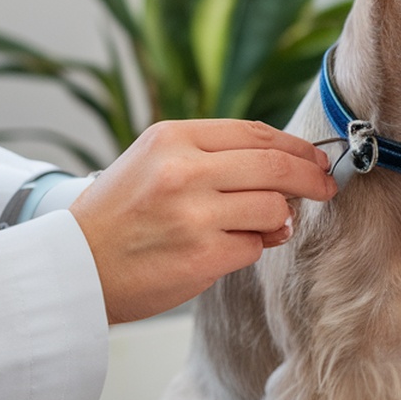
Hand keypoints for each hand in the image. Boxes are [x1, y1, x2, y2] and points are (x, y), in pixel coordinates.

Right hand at [69, 120, 335, 324]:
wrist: (74, 266)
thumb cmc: (120, 213)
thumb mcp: (154, 160)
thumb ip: (214, 155)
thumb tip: (285, 164)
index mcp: (173, 138)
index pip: (256, 134)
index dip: (296, 147)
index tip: (316, 158)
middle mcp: (184, 171)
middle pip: (276, 166)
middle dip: (311, 177)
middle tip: (326, 186)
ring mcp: (194, 215)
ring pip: (273, 208)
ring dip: (278, 218)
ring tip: (264, 224)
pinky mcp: (202, 256)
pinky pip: (255, 247)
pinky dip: (252, 247)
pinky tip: (230, 247)